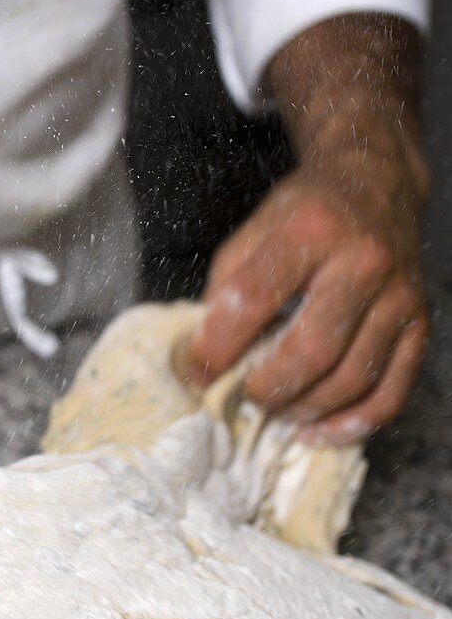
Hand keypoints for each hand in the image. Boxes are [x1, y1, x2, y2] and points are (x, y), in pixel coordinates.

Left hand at [187, 157, 428, 444]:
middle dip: (271, 387)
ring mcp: (399, 296)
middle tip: (247, 398)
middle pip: (313, 350)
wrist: (375, 188)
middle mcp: (364, 261)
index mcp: (311, 230)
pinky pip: (390, 392)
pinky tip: (318, 431)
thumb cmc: (304, 216)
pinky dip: (352, 424)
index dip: (220, 345)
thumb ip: (228, 289)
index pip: (255, 299)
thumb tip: (205, 357)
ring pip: (353, 378)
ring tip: (278, 412)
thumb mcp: (254, 232)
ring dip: (307, 409)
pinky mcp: (420, 324)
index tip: (198, 372)